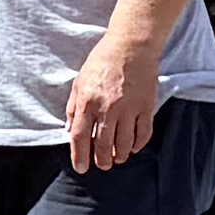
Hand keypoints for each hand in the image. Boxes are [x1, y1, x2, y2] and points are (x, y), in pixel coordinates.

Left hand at [63, 35, 162, 171]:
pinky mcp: (146, 106)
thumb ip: (73, 107)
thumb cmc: (103, 60)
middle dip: (101, 160)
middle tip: (102, 165)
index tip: (81, 168)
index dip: (79, 156)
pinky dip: (138, 145)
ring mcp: (128, 108)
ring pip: (124, 143)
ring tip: (117, 158)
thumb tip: (68, 130)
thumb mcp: (80, 81)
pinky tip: (134, 148)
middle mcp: (107, 107)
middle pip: (102, 144)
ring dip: (120, 155)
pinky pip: (143, 133)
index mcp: (87, 101)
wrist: (131, 46)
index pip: (79, 136)